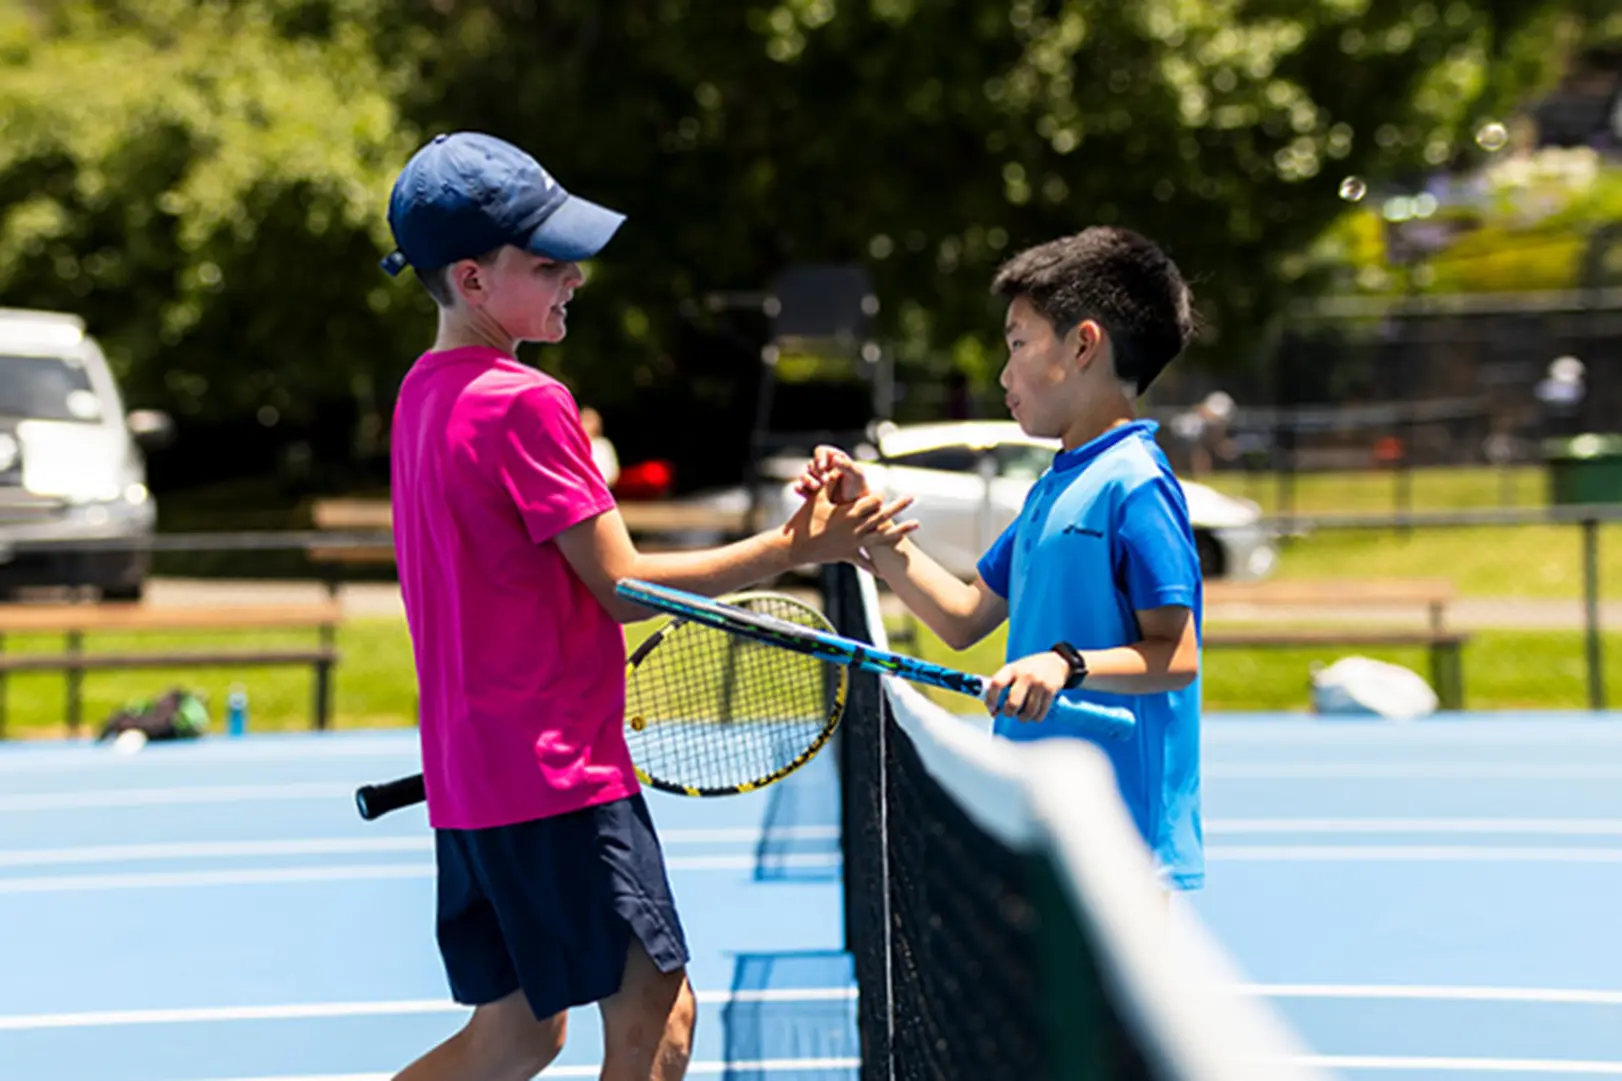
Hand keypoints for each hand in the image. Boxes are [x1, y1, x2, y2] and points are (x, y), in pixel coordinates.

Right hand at [784, 483, 916, 565]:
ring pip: (882, 537)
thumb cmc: (804, 519)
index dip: (876, 497)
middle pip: (882, 516)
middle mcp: (856, 529)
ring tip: (916, 524)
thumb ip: (830, 483)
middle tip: (911, 497)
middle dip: (898, 506)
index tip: (881, 494)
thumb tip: (837, 466)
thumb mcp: (817, 498)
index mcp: (849, 513)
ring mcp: (854, 543)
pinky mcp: (848, 555)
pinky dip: (873, 566)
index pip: (871, 502)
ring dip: (900, 531)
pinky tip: (884, 572)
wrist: (795, 547)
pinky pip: (863, 561)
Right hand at [794, 445, 867, 503]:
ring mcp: (815, 479)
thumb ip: (848, 466)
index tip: (823, 467)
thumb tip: (834, 458)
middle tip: (824, 481)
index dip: (819, 457)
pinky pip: (800, 487)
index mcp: (834, 458)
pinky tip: (801, 491)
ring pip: (804, 475)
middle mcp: (823, 468)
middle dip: (816, 472)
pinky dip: (799, 488)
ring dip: (807, 480)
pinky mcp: (810, 492)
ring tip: (816, 487)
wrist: (856, 509)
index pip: (821, 451)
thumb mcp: (857, 476)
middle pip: (811, 464)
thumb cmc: (859, 489)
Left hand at [983, 650, 1072, 722]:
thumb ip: (1004, 686)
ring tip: (1021, 715)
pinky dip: (1035, 718)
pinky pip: (1040, 713)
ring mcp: (1039, 683)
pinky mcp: (1051, 691)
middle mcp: (1025, 675)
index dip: (991, 699)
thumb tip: (994, 710)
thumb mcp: (1015, 670)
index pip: (997, 684)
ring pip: (1028, 712)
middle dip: (1008, 713)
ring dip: (1022, 718)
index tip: (992, 708)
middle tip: (1009, 713)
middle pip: (1013, 703)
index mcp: (1012, 669)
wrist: (1056, 662)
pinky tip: (1033, 714)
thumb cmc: (1029, 669)